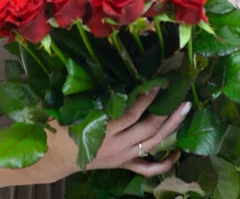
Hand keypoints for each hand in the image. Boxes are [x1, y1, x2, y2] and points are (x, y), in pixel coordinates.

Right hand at [42, 89, 190, 181]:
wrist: (55, 156)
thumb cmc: (62, 126)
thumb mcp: (75, 108)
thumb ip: (94, 96)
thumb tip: (110, 72)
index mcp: (104, 130)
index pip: (132, 114)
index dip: (147, 98)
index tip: (159, 83)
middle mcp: (118, 146)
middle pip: (148, 129)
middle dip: (167, 112)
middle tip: (182, 96)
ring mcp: (123, 157)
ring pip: (153, 144)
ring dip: (171, 128)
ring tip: (184, 110)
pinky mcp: (124, 164)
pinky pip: (148, 168)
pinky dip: (164, 163)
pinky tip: (177, 152)